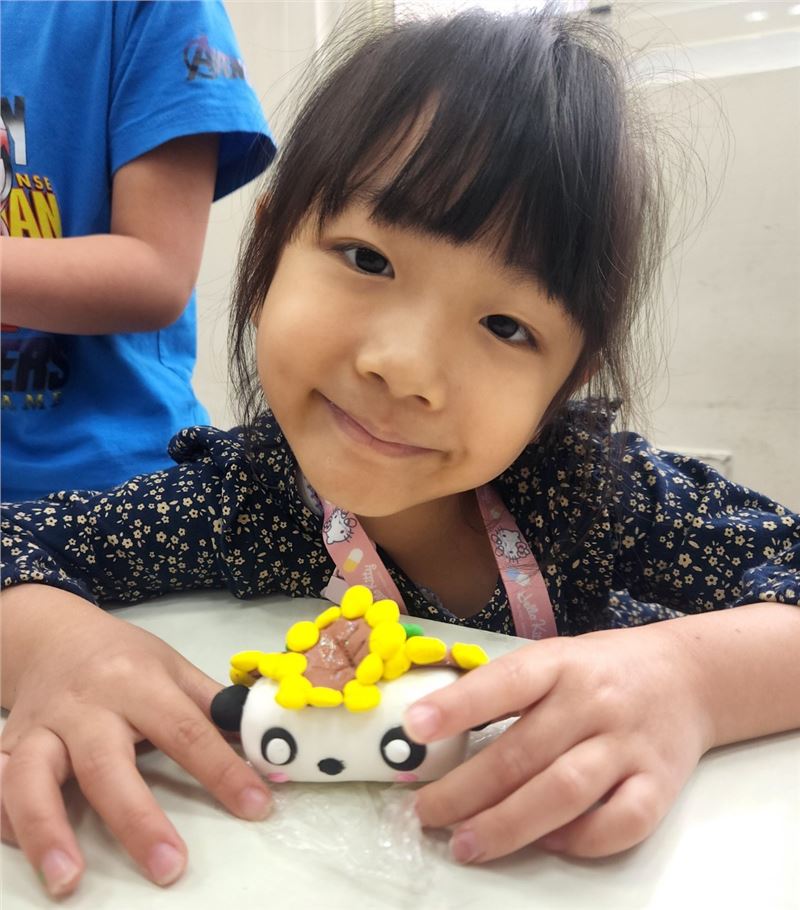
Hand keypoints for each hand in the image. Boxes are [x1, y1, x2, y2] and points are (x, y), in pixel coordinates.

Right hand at [0, 586, 271, 896]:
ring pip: (32, 778)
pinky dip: (5, 821)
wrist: (53, 635)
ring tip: (68, 881)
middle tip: (169, 869)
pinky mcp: (7, 746)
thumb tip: (264, 744)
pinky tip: (27, 854)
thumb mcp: (174, 667)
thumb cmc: (124, 658)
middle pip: (108, 764)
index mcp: (138, 682)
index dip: (222, 770)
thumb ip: (213, 706)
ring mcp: (40, 728)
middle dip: (137, 819)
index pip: (186, 730)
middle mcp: (86, 706)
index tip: (255, 807)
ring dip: (47, 831)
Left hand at [404, 621, 713, 861]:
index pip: (504, 683)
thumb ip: (508, 690)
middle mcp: (594, 701)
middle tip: (426, 813)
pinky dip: (580, 840)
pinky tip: (547, 844)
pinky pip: (620, 823)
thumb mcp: (555, 658)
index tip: (413, 729)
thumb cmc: (603, 669)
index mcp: (561, 663)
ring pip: (563, 792)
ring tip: (465, 844)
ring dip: (508, 825)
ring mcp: (628, 745)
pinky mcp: (660, 784)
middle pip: (523, 752)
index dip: (457, 707)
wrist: (690, 675)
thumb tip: (438, 730)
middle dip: (466, 790)